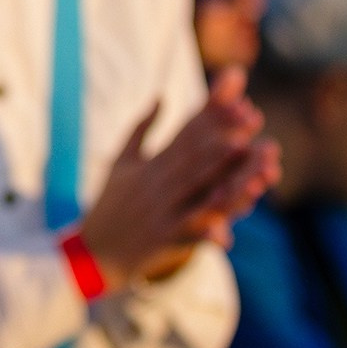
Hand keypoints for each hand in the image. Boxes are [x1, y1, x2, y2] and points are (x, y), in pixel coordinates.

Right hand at [79, 67, 273, 290]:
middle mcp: (155, 185)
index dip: (212, 119)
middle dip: (225, 136)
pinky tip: (228, 229)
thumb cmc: (111, 203)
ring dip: (226, 173)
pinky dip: (208, 230)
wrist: (94, 251)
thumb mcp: (121, 162)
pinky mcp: (163, 240)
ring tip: (250, 156)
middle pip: (195, 157)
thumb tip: (160, 96)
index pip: (184, 136)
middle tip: (253, 119)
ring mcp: (160, 212)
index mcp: (148, 165)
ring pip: (198, 190)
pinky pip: (190, 234)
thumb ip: (141, 128)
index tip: (239, 102)